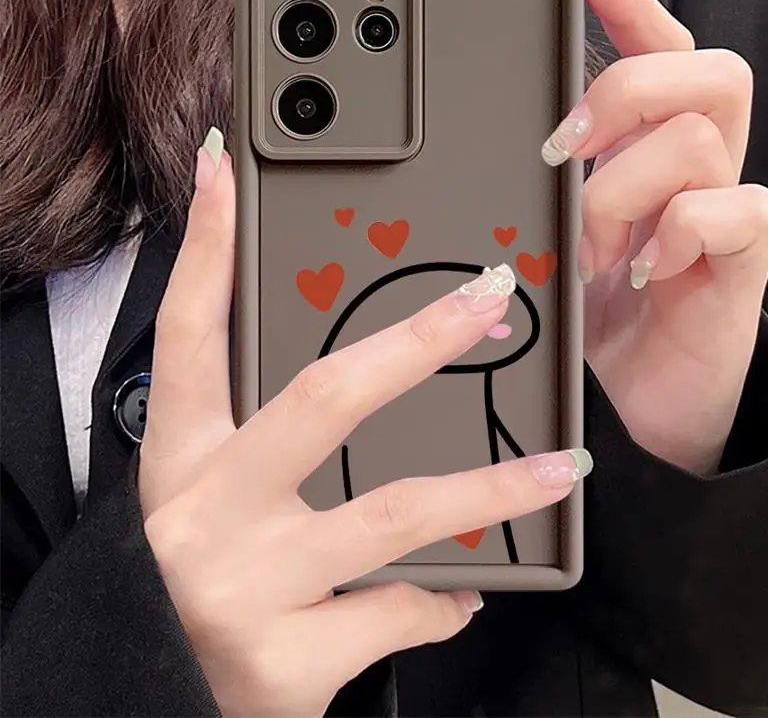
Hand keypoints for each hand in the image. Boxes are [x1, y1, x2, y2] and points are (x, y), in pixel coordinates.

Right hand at [138, 136, 589, 717]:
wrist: (144, 709)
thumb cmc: (187, 587)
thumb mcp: (204, 498)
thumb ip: (260, 435)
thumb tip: (352, 364)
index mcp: (185, 459)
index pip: (189, 331)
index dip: (203, 246)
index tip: (225, 168)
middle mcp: (208, 511)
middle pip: (324, 398)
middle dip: (416, 341)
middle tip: (489, 299)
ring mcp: (247, 585)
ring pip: (395, 513)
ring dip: (491, 488)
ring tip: (558, 468)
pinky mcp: (288, 661)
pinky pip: (400, 613)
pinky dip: (443, 602)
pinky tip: (465, 593)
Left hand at [542, 0, 767, 474]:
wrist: (641, 396)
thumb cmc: (597, 311)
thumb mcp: (556, 233)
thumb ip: (550, 183)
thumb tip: (510, 142)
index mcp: (647, 148)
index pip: (658, 47)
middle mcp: (695, 167)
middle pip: (703, 67)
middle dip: (626, 91)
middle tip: (566, 150)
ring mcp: (725, 210)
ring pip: (702, 137)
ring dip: (627, 188)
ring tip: (595, 247)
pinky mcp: (745, 260)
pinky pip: (739, 210)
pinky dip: (680, 232)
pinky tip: (646, 270)